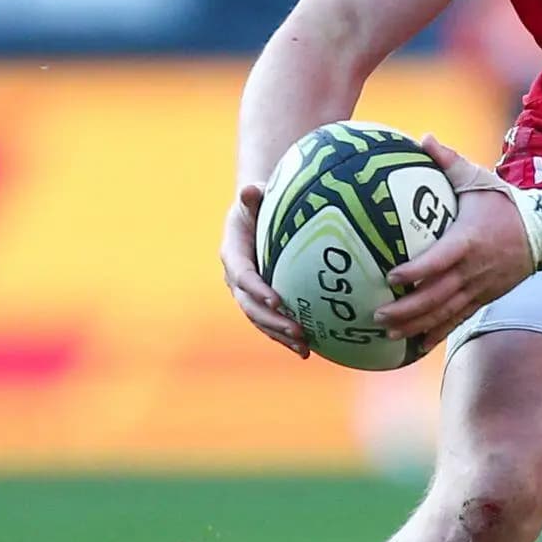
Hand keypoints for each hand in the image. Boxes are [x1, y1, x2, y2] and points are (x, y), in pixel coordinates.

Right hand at [221, 183, 309, 357]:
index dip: (257, 289)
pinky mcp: (261, 303)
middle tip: (298, 330)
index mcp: (233, 254)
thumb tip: (250, 190)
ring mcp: (247, 294)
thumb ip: (252, 198)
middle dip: (273, 321)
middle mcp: (236, 279)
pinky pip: (271, 323)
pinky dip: (286, 338)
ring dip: (281, 335)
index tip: (277, 301)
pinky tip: (308, 350)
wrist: (256, 216)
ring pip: (261, 320)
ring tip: (304, 347)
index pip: (243, 275)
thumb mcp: (255, 199)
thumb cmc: (259, 204)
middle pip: (251, 306)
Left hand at [379, 137, 532, 344]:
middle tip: (377, 313)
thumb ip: (448, 160)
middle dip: (406, 309)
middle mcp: (473, 270)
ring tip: (388, 332)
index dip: (416, 271)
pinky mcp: (483, 298)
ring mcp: (479, 288)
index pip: (439, 260)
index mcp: (468, 241)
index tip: (391, 276)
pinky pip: (457, 319)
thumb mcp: (478, 178)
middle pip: (437, 296)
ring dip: (415, 325)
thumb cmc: (505, 203)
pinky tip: (415, 344)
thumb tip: (422, 137)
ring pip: (444, 313)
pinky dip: (436, 333)